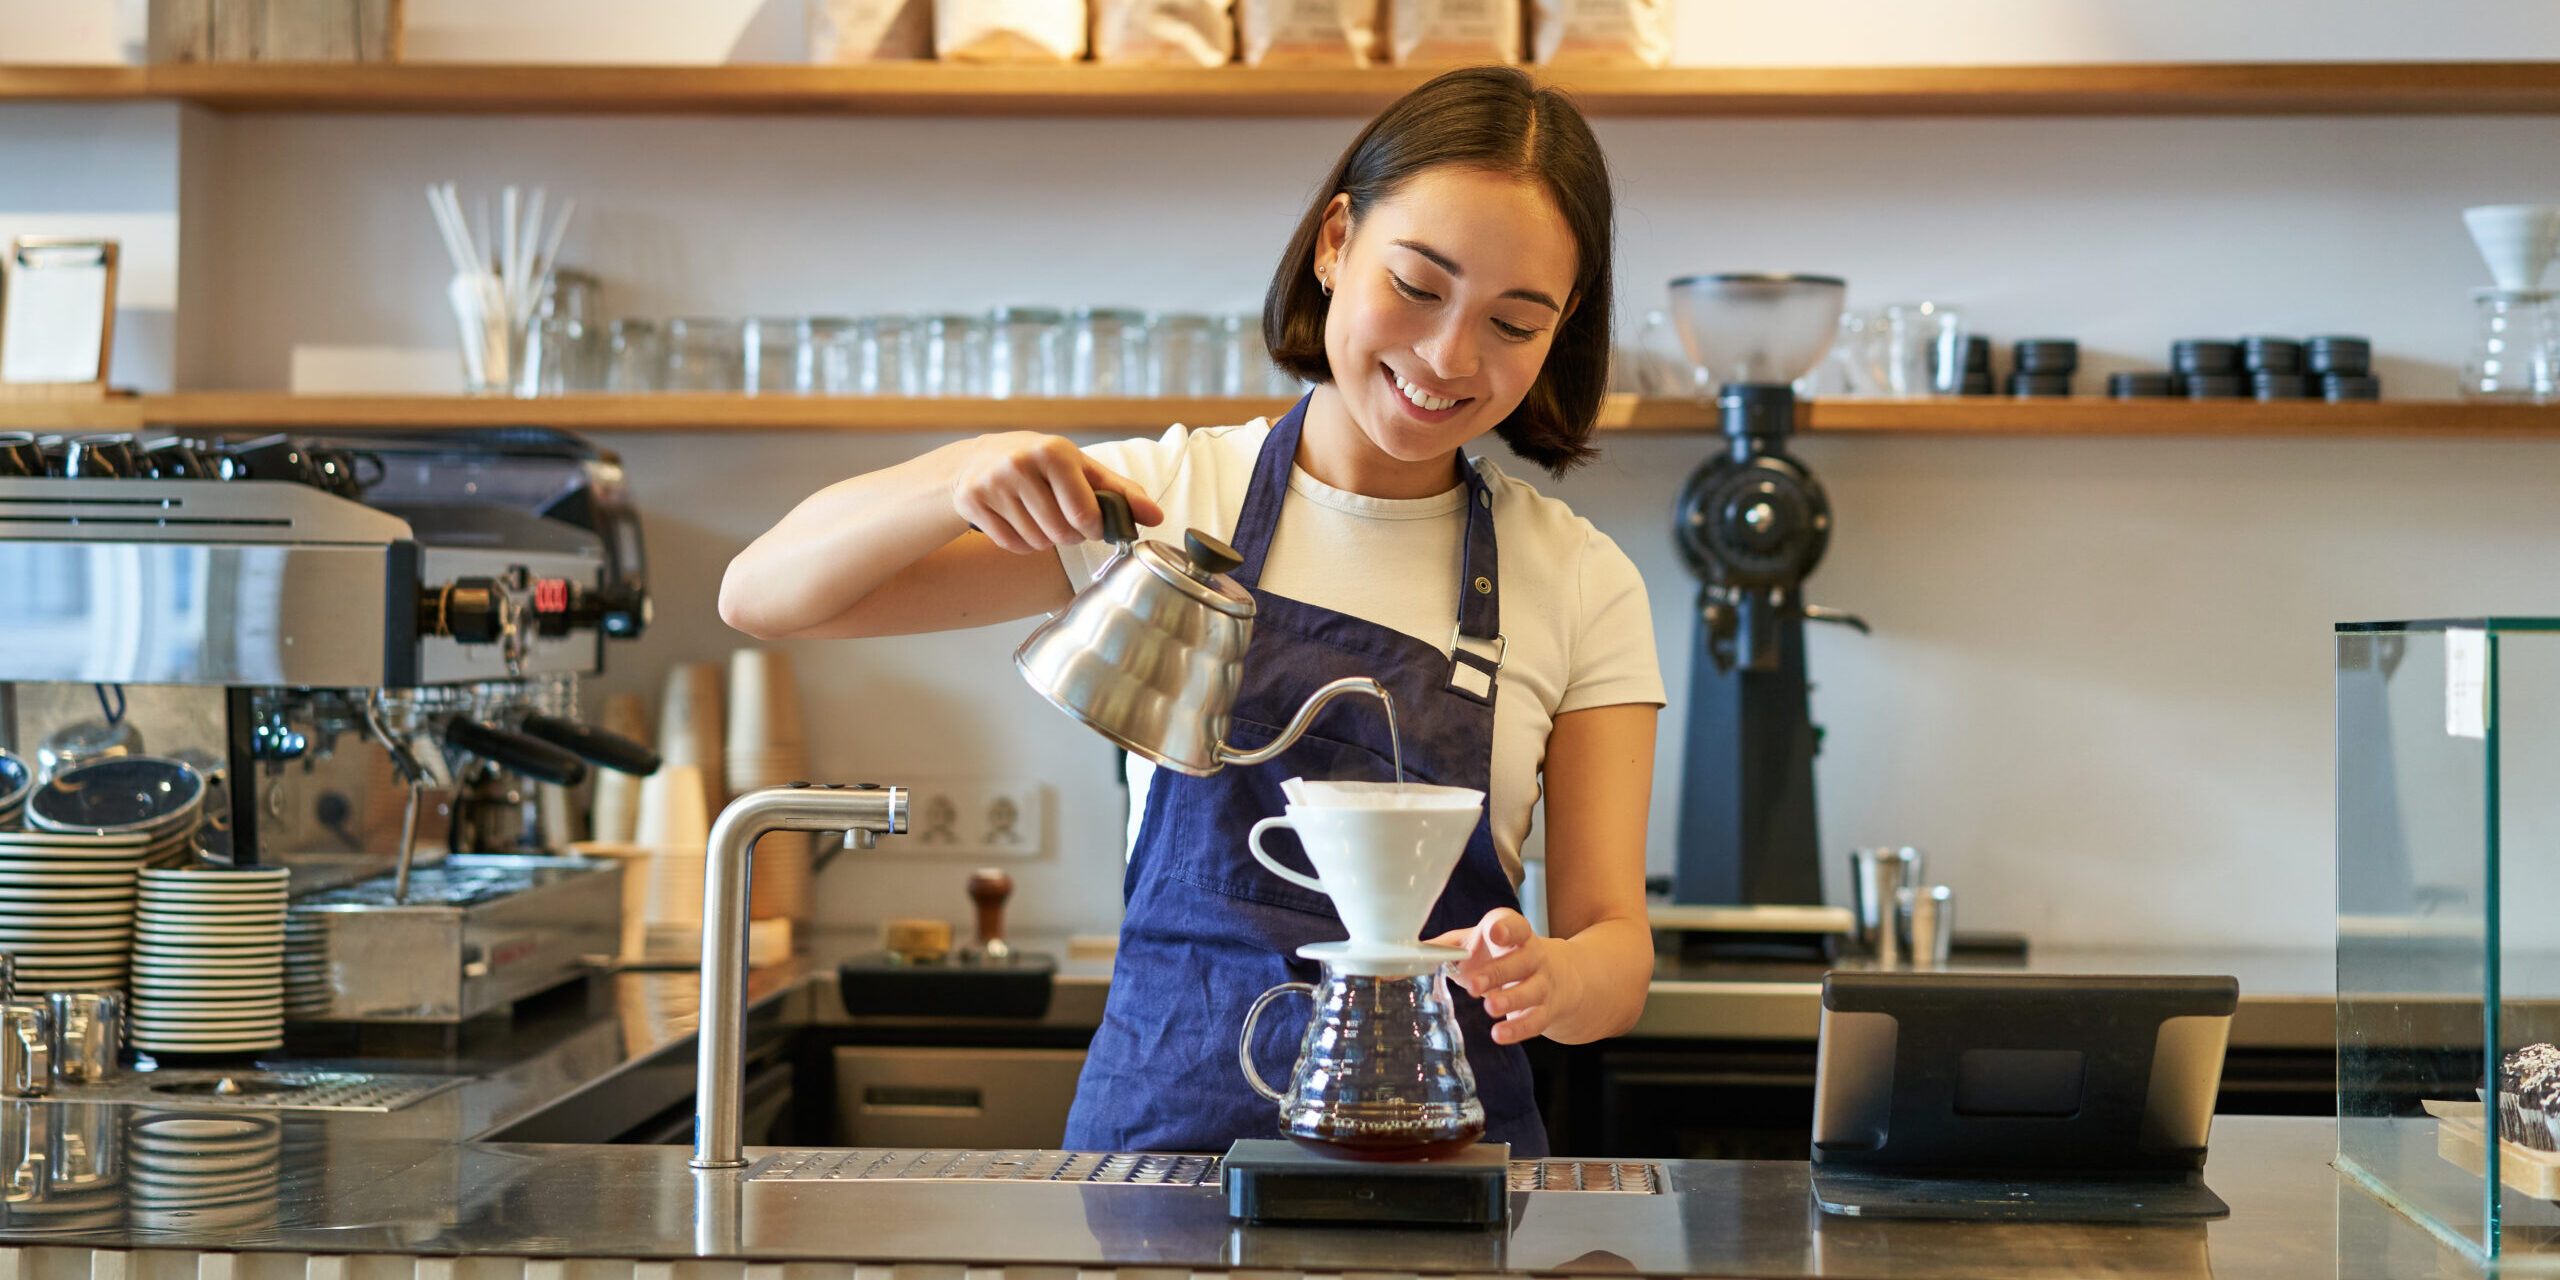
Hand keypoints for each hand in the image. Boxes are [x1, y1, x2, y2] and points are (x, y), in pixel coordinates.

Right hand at [947, 433, 1163, 554]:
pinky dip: (1022, 544)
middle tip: (1064, 519)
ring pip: (1036, 542)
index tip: (1090, 522)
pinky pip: (1012, 545)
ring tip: (1040, 517)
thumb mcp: (1083, 469)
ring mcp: (993, 483)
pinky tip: (1019, 522)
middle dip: (1069, 535)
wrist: (980, 459)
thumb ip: (1122, 493)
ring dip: (1045, 540)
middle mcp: (1021, 464)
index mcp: (1054, 452)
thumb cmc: (1043, 465)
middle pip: (1060, 533)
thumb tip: (1156, 517)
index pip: (1084, 515)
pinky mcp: (972, 501)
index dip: (1093, 528)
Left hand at [1429, 908, 1566, 1045]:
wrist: (1552, 975)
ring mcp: (1542, 983)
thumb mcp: (1473, 944)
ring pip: (1532, 990)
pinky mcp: (1545, 1010)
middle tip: (1474, 985)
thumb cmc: (1499, 955)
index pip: (1516, 925)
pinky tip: (1499, 1034)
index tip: (1494, 932)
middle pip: (1522, 961)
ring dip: (1511, 999)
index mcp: (1514, 933)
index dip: (1506, 928)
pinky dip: (1518, 1029)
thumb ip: (1439, 951)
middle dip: (1498, 972)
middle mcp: (1533, 956)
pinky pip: (1536, 1020)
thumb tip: (1394, 965)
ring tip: (1490, 1007)